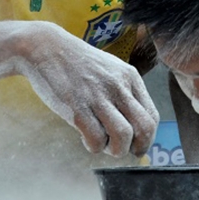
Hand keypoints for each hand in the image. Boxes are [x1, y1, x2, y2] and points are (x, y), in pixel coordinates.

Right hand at [14, 22, 159, 157]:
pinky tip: (85, 138)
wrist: (46, 48)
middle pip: (144, 128)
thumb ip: (124, 93)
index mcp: (130, 77)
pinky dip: (93, 146)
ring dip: (115, 150)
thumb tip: (134, 127)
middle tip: (123, 151)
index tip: (137, 146)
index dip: (147, 138)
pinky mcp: (77, 107)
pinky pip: (95, 139)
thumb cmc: (77, 64)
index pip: (152, 116)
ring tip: (103, 145)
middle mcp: (118, 87)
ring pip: (123, 136)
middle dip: (136, 148)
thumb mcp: (110, 71)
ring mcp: (98, 97)